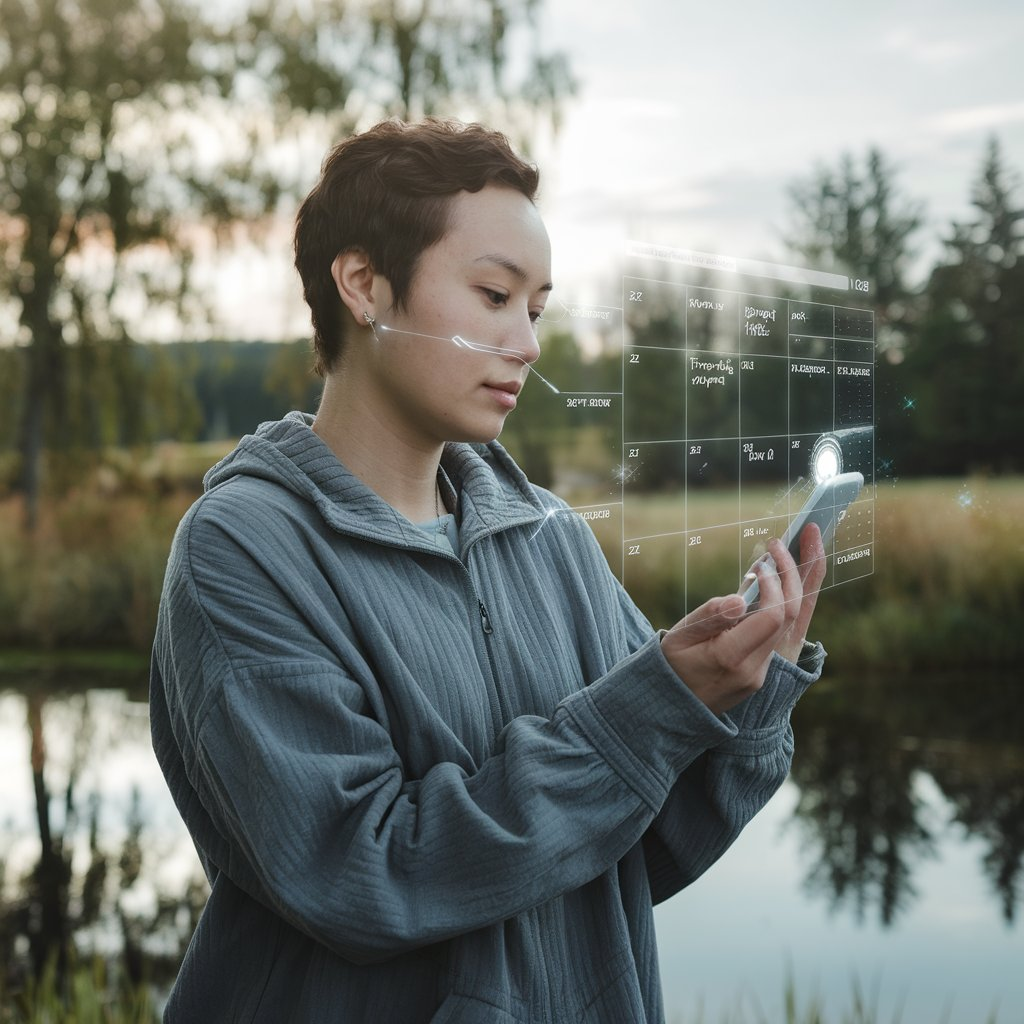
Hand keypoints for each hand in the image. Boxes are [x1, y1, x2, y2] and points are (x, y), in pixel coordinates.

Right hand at [660, 524, 825, 715]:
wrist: (668, 710)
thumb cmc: (668, 666)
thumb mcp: (679, 637)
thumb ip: (710, 616)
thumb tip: (742, 597)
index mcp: (730, 658)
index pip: (772, 615)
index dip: (774, 583)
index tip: (761, 563)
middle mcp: (752, 670)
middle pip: (788, 618)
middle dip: (790, 577)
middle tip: (780, 547)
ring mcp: (759, 675)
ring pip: (787, 627)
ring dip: (788, 589)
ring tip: (782, 558)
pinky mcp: (759, 674)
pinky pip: (776, 636)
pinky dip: (776, 607)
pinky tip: (770, 585)